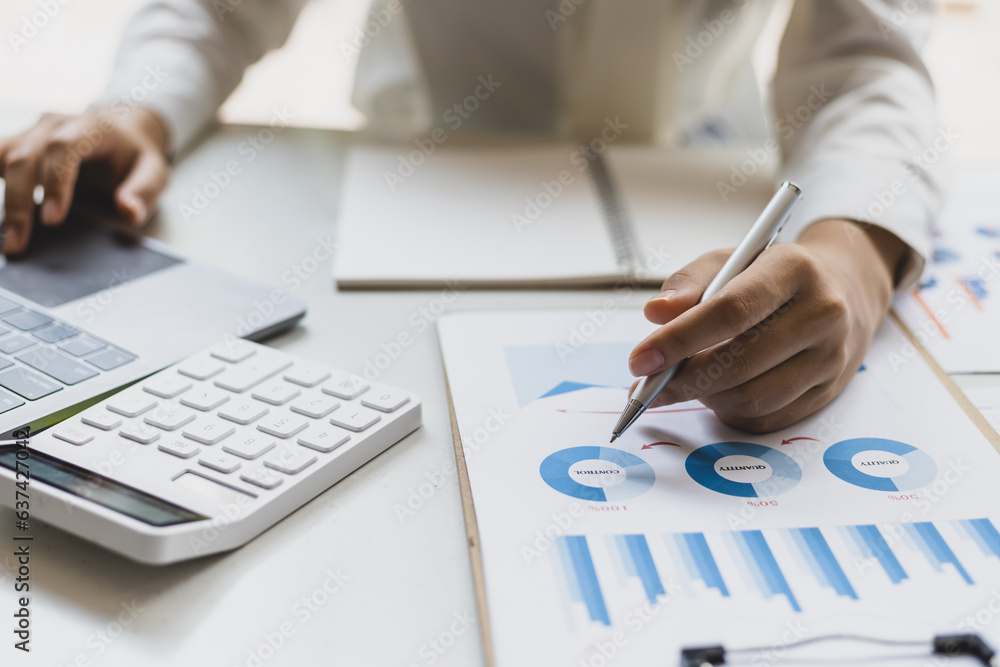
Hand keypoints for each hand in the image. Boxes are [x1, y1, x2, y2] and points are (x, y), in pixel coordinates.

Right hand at [0, 106, 169, 254]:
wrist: (123, 130)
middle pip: (25, 156)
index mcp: (93, 128)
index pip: (64, 148)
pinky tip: (0, 217)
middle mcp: (56, 125)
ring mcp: (34, 132)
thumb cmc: (136, 155)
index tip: (52, 219)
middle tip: (17, 242)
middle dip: (18, 201)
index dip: (55, 182)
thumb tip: (128, 212)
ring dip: (2, 197)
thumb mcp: (154, 172)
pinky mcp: (20, 143)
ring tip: (5, 237)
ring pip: (3, 156)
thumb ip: (144, 192)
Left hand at [628, 219, 908, 431]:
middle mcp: (822, 314)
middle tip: (647, 385)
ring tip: (681, 383)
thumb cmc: (770, 275)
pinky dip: (728, 411)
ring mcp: (831, 358)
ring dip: (704, 398)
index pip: (731, 311)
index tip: (639, 360)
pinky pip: (765, 419)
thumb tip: (655, 314)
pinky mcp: (827, 392)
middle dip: (682, 380)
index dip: (679, 339)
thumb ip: (688, 283)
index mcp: (793, 270)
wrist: (843, 291)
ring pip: (751, 399)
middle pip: (739, 363)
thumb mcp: (730, 260)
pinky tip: (714, 392)